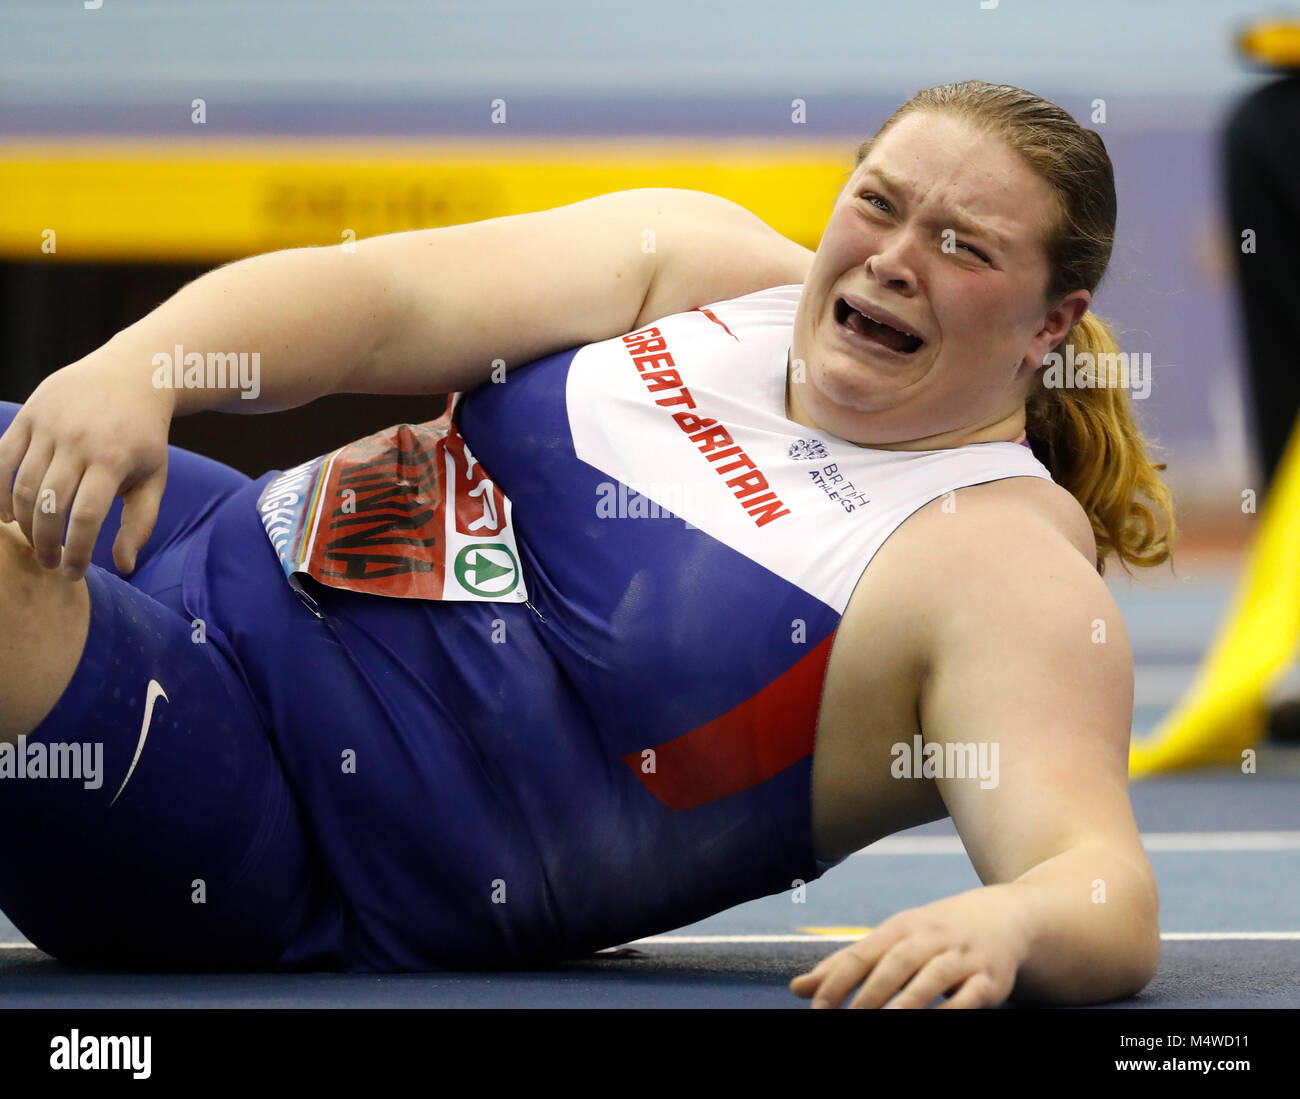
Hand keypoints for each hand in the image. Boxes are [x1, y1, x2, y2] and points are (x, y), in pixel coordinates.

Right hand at [0, 352, 173, 578]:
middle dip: (44, 542)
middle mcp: (78, 441)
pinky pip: (1, 458)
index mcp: (113, 459)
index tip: (73, 573)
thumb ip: (140, 522)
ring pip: (21, 485)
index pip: (85, 517)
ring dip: (21, 522)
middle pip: (48, 505)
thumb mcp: (154, 477)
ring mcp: (50, 426)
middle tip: (49, 563)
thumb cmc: (144, 436)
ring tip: (32, 542)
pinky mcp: (28, 415)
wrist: (132, 376)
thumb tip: (124, 566)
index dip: (76, 551)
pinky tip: (5, 515)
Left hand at [790, 885, 1030, 1008]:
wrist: (1003, 915)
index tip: (817, 1009)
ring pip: (930, 979)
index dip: (838, 981)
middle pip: (894, 965)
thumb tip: (798, 988)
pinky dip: (952, 1010)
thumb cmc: (932, 934)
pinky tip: (935, 1022)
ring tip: (884, 1025)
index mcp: (899, 928)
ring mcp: (960, 956)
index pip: (861, 954)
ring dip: (907, 1004)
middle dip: (869, 995)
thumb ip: (847, 964)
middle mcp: (928, 938)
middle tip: (846, 1022)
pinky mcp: (989, 978)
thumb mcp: (891, 940)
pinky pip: (970, 996)